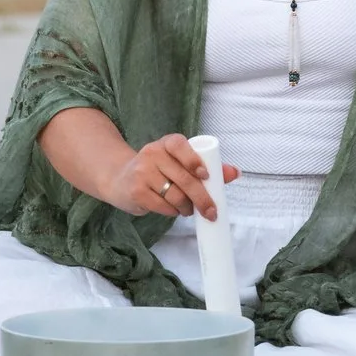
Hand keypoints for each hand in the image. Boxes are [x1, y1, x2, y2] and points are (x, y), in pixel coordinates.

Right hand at [110, 133, 239, 219]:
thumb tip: (235, 172)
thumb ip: (207, 166)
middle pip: (183, 178)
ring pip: (174, 195)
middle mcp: (152, 153)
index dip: (193, 160)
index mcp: (166, 143)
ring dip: (186, 207)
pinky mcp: (136, 190)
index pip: (179, 145)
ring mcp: (141, 172)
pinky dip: (172, 212)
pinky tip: (173, 210)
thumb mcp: (178, 163)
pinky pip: (162, 206)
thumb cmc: (158, 171)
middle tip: (211, 212)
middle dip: (201, 198)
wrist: (119, 179)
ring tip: (188, 209)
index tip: (206, 175)